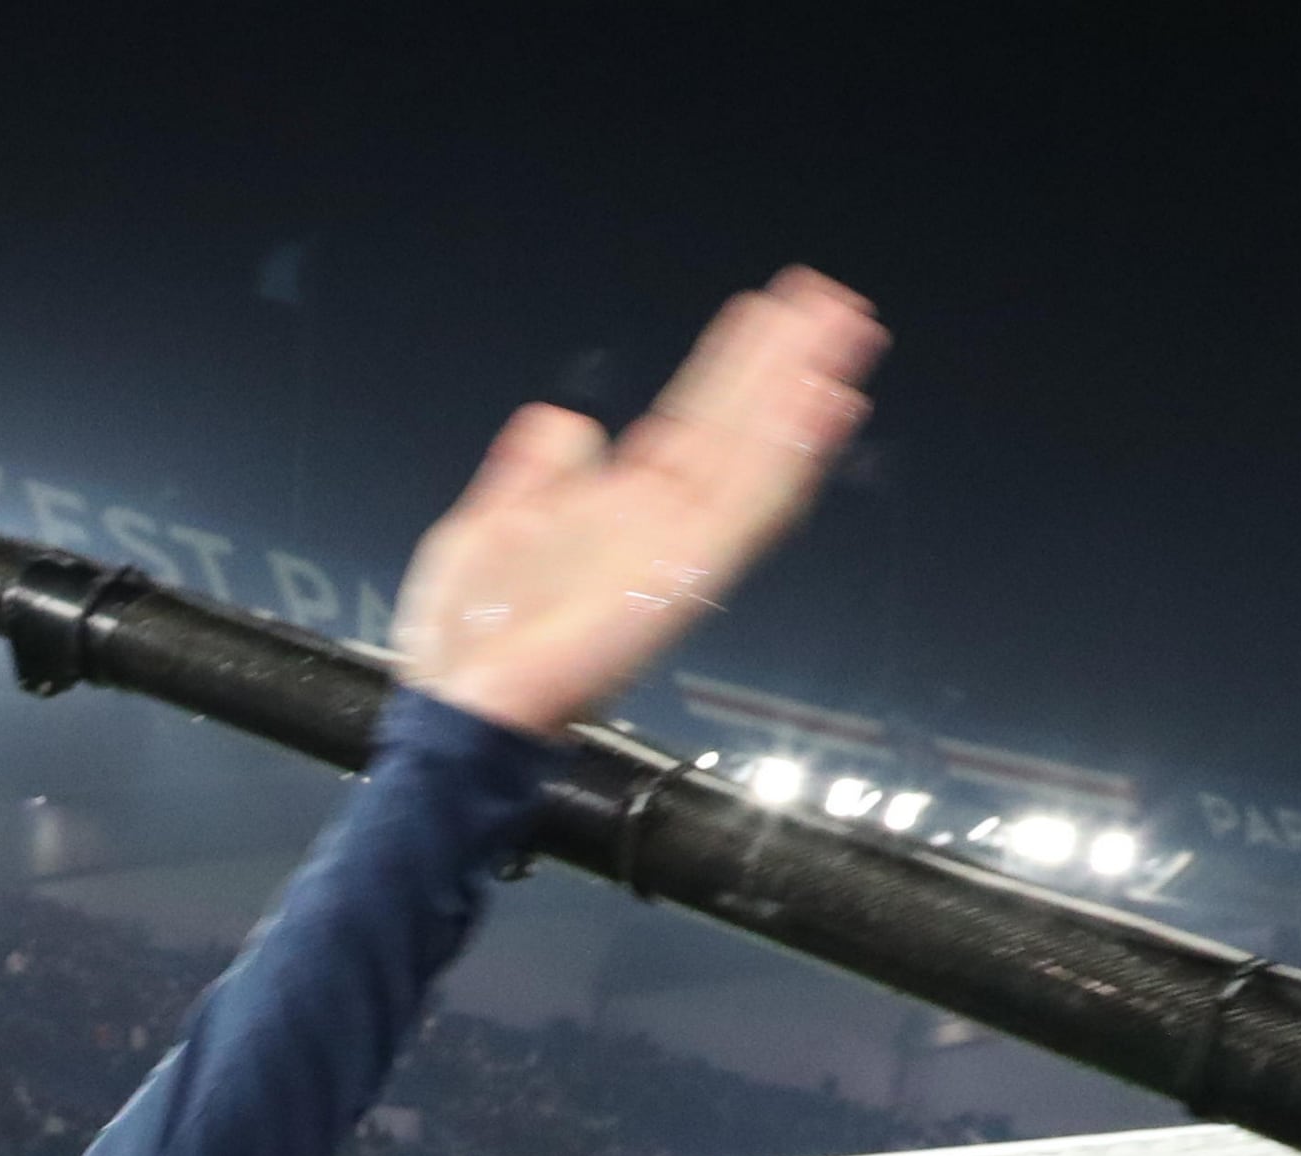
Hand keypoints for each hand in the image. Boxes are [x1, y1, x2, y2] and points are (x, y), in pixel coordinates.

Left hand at [391, 268, 883, 738]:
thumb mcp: (483, 530)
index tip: (764, 312)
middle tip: (829, 303)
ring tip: (840, 335)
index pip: (693, 421)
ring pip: (756, 457)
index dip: (731, 367)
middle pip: (737, 427)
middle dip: (781, 364)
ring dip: (799, 395)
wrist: (461, 708)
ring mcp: (677, 549)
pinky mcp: (684, 579)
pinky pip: (749, 511)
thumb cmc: (465, 644)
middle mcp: (656, 524)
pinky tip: (819, 409)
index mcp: (614, 507)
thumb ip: (528, 472)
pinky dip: (787, 460)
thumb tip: (558, 420)